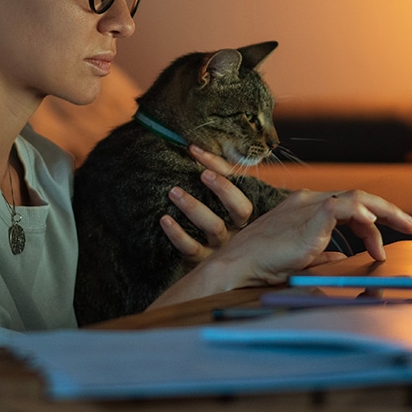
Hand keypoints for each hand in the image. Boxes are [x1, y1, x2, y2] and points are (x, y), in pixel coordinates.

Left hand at [159, 145, 254, 263]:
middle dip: (223, 189)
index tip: (199, 154)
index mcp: (246, 214)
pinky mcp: (202, 261)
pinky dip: (177, 233)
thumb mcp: (217, 200)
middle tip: (201, 174)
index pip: (244, 187)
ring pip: (214, 227)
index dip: (225, 172)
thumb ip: (214, 176)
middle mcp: (239, 231)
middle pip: (240, 211)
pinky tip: (165, 219)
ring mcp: (221, 248)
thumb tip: (194, 147)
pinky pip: (191, 248)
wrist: (207, 264)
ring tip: (174, 192)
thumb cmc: (210, 220)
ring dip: (194, 207)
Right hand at [217, 189, 411, 287]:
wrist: (240, 265)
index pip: (348, 207)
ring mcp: (310, 206)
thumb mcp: (301, 257)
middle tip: (411, 226)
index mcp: (307, 208)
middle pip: (359, 198)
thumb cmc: (264, 263)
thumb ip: (322, 254)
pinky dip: (363, 213)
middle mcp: (310, 201)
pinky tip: (375, 224)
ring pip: (358, 199)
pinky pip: (343, 206)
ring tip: (404, 227)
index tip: (384, 240)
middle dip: (389, 212)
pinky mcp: (310, 216)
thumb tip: (342, 259)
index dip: (371, 222)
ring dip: (385, 214)